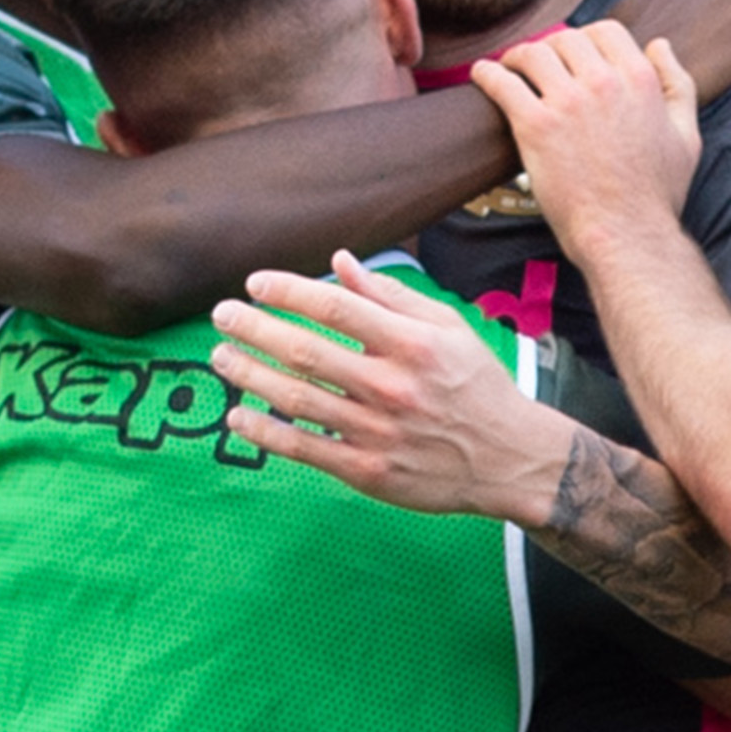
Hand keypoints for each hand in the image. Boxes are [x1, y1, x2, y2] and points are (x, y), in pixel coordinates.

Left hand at [212, 253, 577, 524]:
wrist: (510, 459)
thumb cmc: (476, 386)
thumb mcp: (447, 328)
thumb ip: (391, 295)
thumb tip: (340, 261)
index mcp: (412, 343)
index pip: (336, 307)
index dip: (289, 291)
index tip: (256, 283)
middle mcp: (391, 385)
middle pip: (306, 351)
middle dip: (255, 329)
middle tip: (222, 315)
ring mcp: (377, 431)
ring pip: (297, 399)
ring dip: (250, 375)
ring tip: (220, 357)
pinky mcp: (368, 470)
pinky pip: (304, 448)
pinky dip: (266, 432)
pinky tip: (239, 417)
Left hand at [468, 22, 700, 243]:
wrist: (628, 234)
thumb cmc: (657, 193)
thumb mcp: (686, 135)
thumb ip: (677, 84)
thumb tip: (659, 44)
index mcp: (640, 79)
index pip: (605, 31)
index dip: (585, 38)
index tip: (572, 54)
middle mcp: (604, 82)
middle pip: (565, 39)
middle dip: (549, 48)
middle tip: (536, 65)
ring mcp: (568, 102)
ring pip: (532, 53)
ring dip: (517, 57)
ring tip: (509, 69)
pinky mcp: (535, 125)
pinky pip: (502, 82)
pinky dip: (487, 73)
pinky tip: (482, 76)